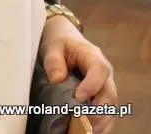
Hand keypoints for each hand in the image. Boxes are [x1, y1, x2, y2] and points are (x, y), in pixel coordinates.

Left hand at [41, 15, 116, 133]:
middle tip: (83, 121)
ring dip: (101, 121)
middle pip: (109, 94)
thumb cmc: (59, 41)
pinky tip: (89, 131)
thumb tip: (57, 79)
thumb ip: (54, 61)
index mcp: (93, 57)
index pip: (100, 71)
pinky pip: (105, 112)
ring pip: (110, 107)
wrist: (63, 38)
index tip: (79, 97)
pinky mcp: (99, 96)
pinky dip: (100, 123)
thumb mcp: (53, 46)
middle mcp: (104, 74)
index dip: (92, 85)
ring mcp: (104, 86)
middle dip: (99, 110)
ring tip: (87, 131)